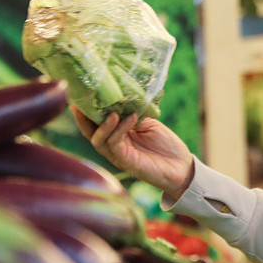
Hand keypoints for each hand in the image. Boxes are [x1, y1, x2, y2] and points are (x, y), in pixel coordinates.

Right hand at [73, 107, 193, 200]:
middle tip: (81, 103)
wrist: (182, 166)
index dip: (86, 111)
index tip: (81, 95)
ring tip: (113, 112)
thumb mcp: (148, 124)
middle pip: (89, 133)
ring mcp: (118, 155)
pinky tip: (129, 118)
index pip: (95, 123)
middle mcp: (113, 146)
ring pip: (99, 140)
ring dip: (104, 124)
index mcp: (117, 135)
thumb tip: (120, 100)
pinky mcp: (126, 162)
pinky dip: (120, 129)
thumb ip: (133, 114)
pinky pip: (115, 144)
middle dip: (83, 118)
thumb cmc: (166, 145)